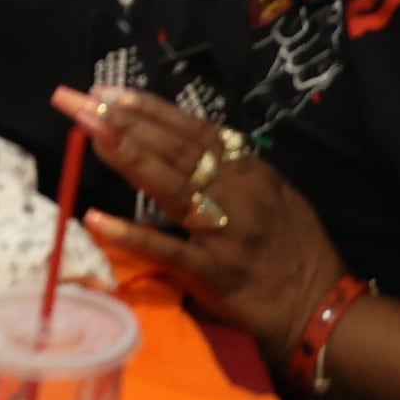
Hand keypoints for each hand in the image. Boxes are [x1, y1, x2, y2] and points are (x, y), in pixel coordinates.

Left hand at [60, 87, 342, 342]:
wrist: (321, 307)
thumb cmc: (297, 250)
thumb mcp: (276, 193)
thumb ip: (236, 167)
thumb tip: (189, 140)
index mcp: (250, 169)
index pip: (191, 129)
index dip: (148, 109)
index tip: (107, 92)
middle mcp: (237, 191)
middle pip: (172, 147)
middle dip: (122, 120)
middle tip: (78, 100)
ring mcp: (224, 231)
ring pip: (169, 183)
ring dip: (126, 154)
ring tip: (87, 132)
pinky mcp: (213, 272)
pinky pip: (166, 249)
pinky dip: (131, 233)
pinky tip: (97, 217)